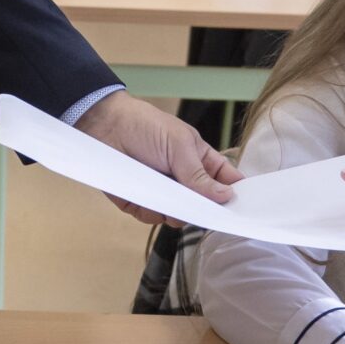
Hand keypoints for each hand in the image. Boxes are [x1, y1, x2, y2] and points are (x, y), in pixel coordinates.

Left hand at [72, 92, 242, 226]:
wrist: (104, 126)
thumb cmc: (146, 126)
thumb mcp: (179, 145)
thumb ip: (200, 174)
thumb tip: (226, 197)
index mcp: (200, 162)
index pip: (225, 183)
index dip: (234, 196)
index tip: (240, 210)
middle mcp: (184, 181)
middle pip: (203, 207)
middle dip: (200, 210)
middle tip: (195, 206)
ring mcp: (163, 193)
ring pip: (179, 217)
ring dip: (173, 212)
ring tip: (163, 195)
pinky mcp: (141, 202)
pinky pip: (152, 217)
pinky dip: (149, 210)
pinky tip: (143, 195)